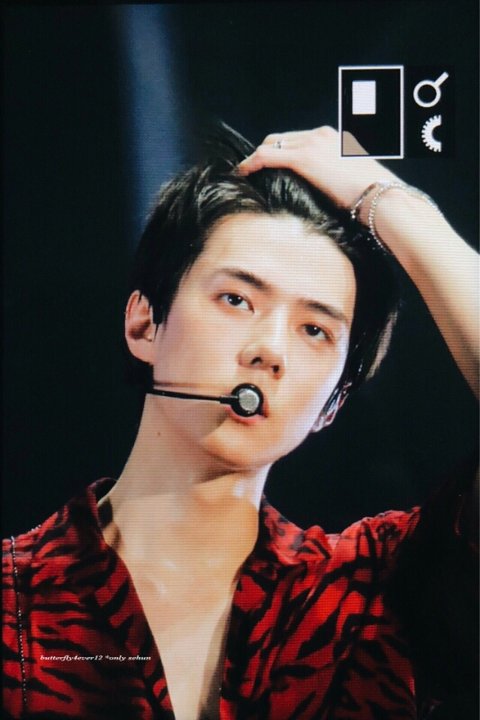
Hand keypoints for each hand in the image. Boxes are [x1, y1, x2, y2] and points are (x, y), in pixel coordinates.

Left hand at [237, 127, 398, 210]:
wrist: (383, 197)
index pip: (297, 139)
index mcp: (333, 138)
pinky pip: (267, 156)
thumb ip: (335, 179)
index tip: (267, 167)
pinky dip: (251, 163)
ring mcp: (312, 144)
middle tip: (251, 171)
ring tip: (244, 174)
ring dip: (254, 159)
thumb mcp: (353, 181)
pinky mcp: (305, 158)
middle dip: (264, 153)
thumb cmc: (373, 197)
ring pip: (270, 144)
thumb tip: (326, 195)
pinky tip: (242, 173)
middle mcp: (321, 135)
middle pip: (280, 138)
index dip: (279, 152)